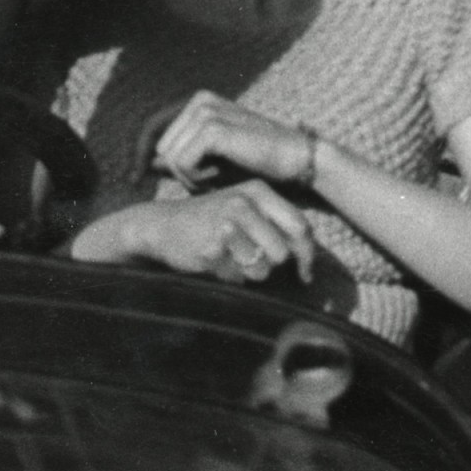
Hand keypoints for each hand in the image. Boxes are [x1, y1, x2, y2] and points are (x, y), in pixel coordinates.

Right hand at [88, 181, 314, 282]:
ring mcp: (225, 224)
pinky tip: (214, 263)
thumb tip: (308, 264)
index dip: (307, 255)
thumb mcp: (245, 209)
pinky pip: (235, 278)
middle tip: (251, 261)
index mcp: (258, 191)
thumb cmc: (211, 221)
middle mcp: (243, 203)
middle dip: (271, 265)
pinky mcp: (209, 248)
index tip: (305, 274)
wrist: (162, 225)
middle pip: (282, 253)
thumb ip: (277, 226)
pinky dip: (228, 277)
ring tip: (231, 260)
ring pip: (261, 270)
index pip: (300, 227)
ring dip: (250, 274)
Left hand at [152, 91, 314, 189]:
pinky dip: (196, 180)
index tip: (132, 181)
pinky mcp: (213, 129)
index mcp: (197, 102)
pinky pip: (183, 164)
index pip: (151, 129)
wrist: (293, 161)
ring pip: (171, 159)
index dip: (139, 156)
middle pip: (159, 148)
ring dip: (189, 179)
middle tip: (206, 183)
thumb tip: (149, 164)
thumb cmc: (254, 163)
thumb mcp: (211, 160)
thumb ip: (180, 158)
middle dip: (175, 173)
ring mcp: (206, 111)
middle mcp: (199, 100)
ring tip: (216, 179)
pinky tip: (217, 179)